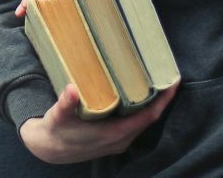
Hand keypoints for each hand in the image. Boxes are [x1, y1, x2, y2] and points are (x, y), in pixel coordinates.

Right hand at [20, 83, 177, 163]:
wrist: (49, 149)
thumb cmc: (57, 130)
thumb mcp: (58, 116)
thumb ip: (66, 104)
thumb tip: (71, 90)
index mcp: (113, 134)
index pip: (147, 117)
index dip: (162, 101)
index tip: (173, 82)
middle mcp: (120, 140)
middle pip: (150, 117)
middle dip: (161, 98)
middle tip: (168, 73)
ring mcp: (119, 140)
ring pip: (143, 120)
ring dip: (153, 102)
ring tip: (159, 79)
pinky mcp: (114, 138)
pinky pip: (136, 122)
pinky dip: (143, 107)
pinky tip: (143, 92)